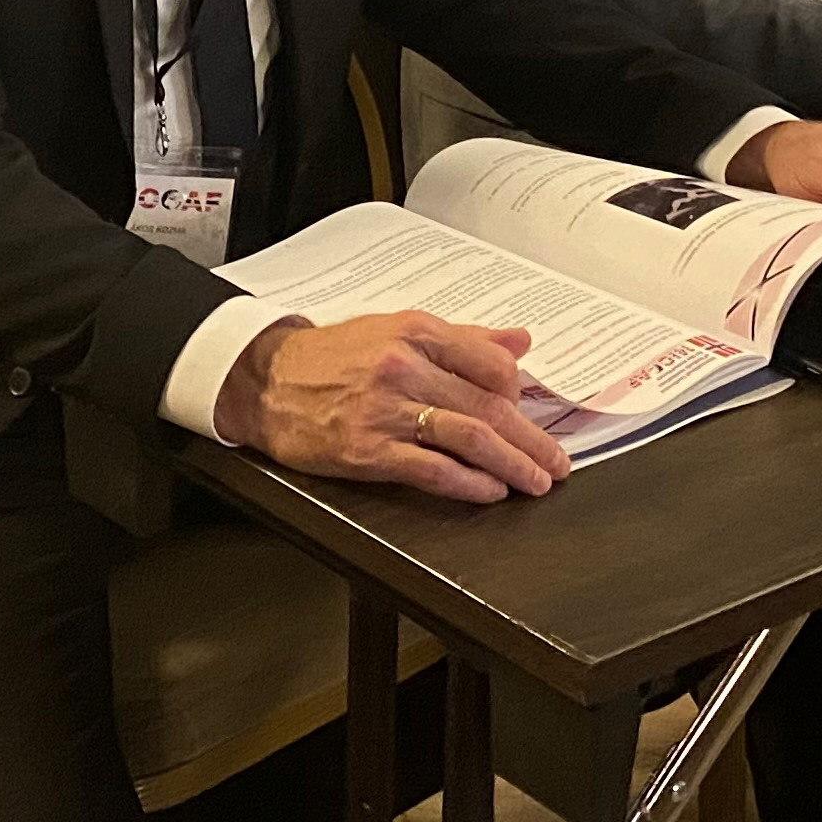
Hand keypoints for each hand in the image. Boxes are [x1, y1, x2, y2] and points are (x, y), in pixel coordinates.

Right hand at [214, 310, 567, 502]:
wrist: (265, 380)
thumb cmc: (331, 357)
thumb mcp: (396, 329)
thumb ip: (462, 339)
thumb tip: (519, 342)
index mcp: (417, 333)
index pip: (492, 364)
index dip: (521, 395)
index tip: (533, 414)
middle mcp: (404, 367)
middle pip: (488, 406)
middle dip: (530, 440)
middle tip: (555, 463)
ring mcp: (386, 409)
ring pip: (468, 437)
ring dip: (511, 464)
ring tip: (534, 482)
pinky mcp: (367, 449)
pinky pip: (431, 469)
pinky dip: (468, 484)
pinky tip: (489, 491)